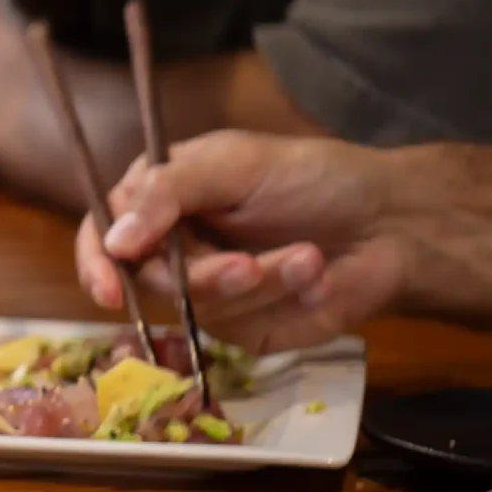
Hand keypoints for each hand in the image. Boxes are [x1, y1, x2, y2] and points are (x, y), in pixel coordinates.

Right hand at [76, 131, 409, 352]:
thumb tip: (114, 241)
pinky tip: (317, 279)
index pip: (102, 235)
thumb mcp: (235, 163)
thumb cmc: (313, 178)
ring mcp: (207, 294)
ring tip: (309, 258)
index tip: (112, 290)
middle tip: (251, 265)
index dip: (97, 265)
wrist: (393, 223)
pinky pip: (242, 328)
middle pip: (150, 282)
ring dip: (262, 283)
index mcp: (160, 201)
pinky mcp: (244, 328)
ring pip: (200, 308)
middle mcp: (173, 250)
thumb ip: (169, 192)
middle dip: (205, 276)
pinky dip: (284, 302)